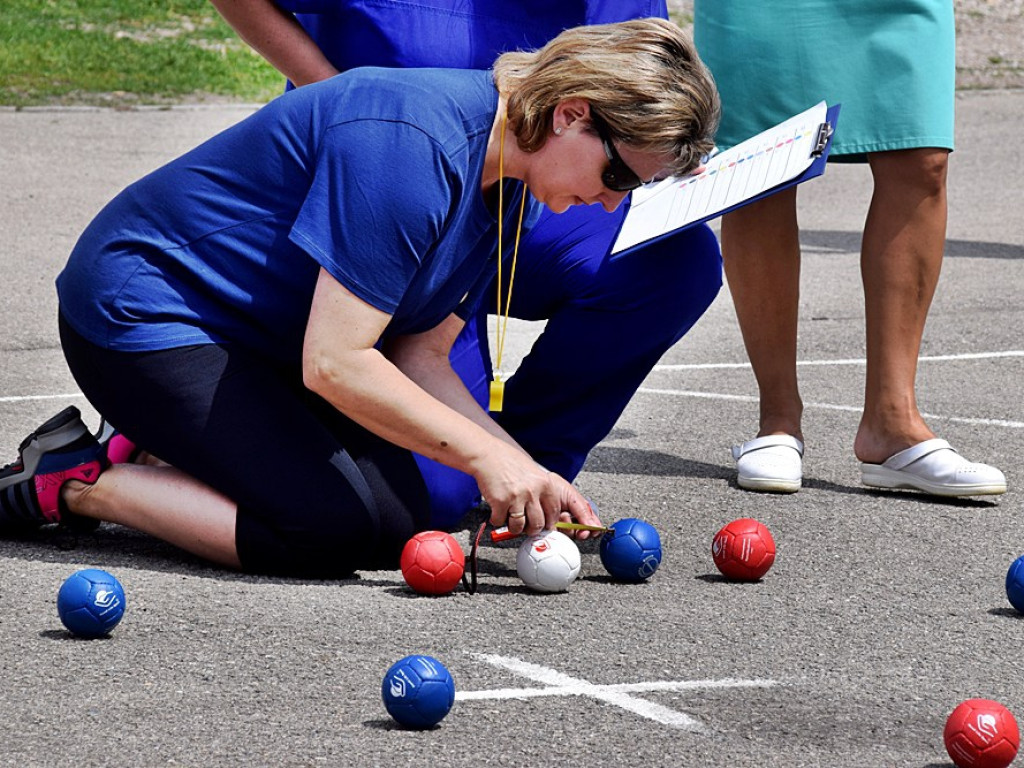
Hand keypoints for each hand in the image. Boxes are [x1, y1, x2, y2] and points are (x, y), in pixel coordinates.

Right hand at [474, 446, 601, 538]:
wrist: (487, 454)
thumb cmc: (508, 461)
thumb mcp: (533, 472)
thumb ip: (541, 490)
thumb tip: (545, 511)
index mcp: (544, 484)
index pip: (554, 512)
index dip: (548, 522)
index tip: (544, 525)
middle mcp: (532, 491)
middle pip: (538, 524)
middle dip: (531, 529)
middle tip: (525, 526)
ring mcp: (516, 497)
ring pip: (519, 527)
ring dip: (514, 527)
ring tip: (509, 520)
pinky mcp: (500, 502)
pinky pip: (500, 521)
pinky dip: (497, 519)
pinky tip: (496, 511)